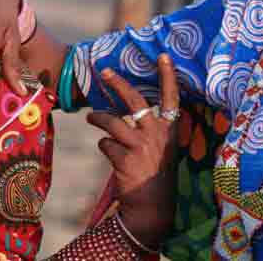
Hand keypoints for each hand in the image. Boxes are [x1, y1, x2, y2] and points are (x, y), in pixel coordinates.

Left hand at [88, 54, 178, 249]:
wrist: (151, 208)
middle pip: (135, 101)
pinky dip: (104, 147)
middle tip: (105, 71)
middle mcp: (157, 135)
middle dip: (119, 83)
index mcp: (169, 131)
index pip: (171, 99)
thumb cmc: (153, 174)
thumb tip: (121, 109)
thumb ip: (144, 129)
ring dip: (97, 118)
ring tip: (91, 117)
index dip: (168, 77)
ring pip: (111, 121)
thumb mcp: (158, 148)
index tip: (164, 56)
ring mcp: (141, 146)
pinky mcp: (125, 159)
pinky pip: (104, 143)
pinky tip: (112, 158)